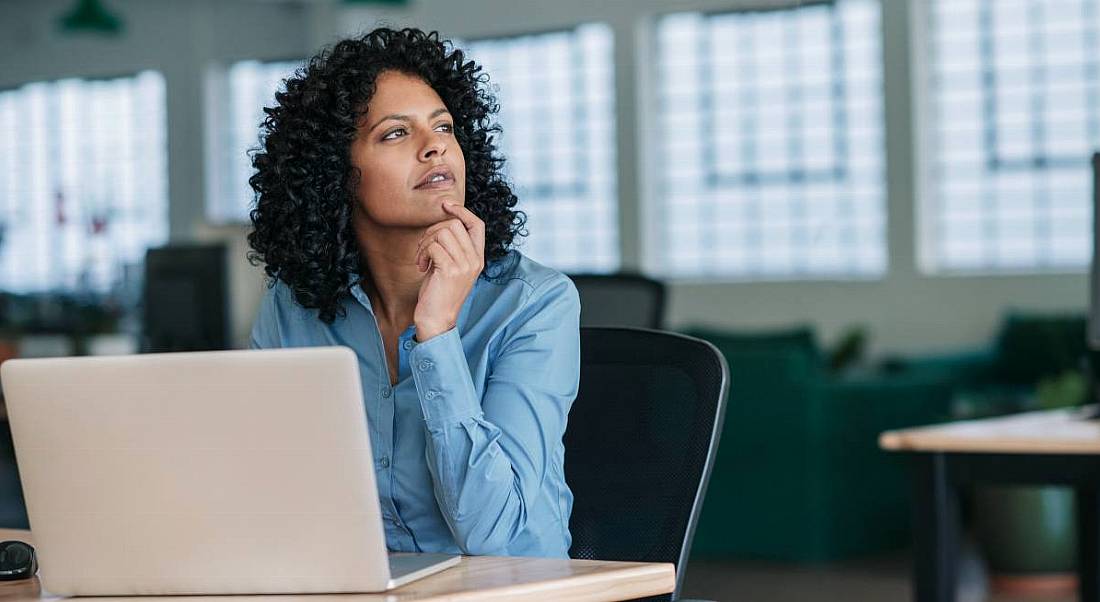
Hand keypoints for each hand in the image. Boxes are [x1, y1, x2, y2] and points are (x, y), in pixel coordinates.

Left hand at [413, 203, 484, 340]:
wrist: (437, 320)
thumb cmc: (439, 293)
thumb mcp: (450, 266)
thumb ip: (452, 247)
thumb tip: (442, 222)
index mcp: (478, 258)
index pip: (478, 224)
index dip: (462, 211)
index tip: (446, 205)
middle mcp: (475, 260)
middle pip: (455, 224)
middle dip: (432, 230)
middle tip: (424, 248)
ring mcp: (465, 265)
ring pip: (442, 232)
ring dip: (425, 242)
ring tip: (422, 258)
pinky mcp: (451, 270)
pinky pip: (434, 246)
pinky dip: (422, 253)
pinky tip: (421, 267)